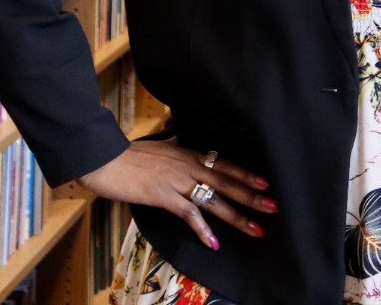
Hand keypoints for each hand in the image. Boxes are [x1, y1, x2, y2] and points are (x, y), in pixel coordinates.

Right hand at [76, 139, 276, 250]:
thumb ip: (173, 143)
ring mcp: (178, 182)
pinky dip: (202, 230)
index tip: (266, 183)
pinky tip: (214, 243)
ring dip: (237, 217)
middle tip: (273, 206)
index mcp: (190, 154)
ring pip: (215, 201)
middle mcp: (190, 167)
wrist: (106, 159)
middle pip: (227, 183)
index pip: (226, 165)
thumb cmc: (130, 153)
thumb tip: (179, 137)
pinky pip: (189, 214)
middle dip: (252, 196)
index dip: (247, 174)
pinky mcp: (164, 197)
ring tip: (255, 229)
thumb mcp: (159, 145)